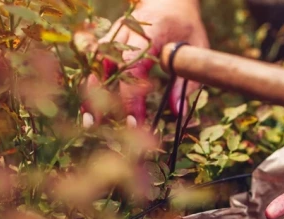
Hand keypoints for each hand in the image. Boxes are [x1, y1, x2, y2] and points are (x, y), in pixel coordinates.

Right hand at [82, 0, 207, 126]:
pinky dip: (90, 84)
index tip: (135, 122)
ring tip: (88, 121)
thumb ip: (187, 81)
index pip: (133, 68)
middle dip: (102, 99)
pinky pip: (94, 63)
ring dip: (89, 93)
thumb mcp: (196, 49)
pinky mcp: (109, 40)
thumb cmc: (186, 26)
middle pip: (106, 67)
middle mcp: (126, 32)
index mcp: (149, 33)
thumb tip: (177, 112)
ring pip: (94, 65)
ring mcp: (114, 35)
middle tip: (99, 127)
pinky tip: (88, 106)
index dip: (131, 97)